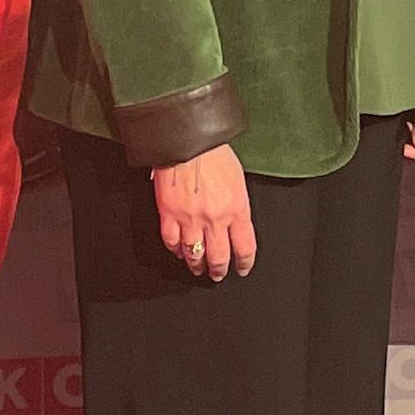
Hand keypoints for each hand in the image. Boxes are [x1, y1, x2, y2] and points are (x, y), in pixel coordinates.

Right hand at [150, 144, 256, 282]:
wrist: (187, 140)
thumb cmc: (213, 151)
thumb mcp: (237, 178)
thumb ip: (236, 203)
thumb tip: (234, 219)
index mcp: (237, 209)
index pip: (245, 247)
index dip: (244, 262)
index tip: (242, 268)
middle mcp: (215, 219)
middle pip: (219, 257)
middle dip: (219, 270)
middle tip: (217, 274)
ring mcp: (190, 220)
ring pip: (194, 255)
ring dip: (196, 265)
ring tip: (197, 268)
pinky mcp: (169, 215)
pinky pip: (172, 242)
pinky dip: (175, 250)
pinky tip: (178, 251)